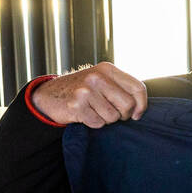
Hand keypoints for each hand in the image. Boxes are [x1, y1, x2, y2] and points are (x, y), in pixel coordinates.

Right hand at [30, 62, 148, 127]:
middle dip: (123, 115)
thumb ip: (122, 87)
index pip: (138, 87)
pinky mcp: (76, 105)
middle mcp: (97, 77)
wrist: (50, 96)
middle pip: (128, 105)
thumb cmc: (82, 90)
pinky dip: (94, 123)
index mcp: (107, 69)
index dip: (141, 105)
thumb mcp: (102, 80)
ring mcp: (85, 90)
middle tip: (111, 112)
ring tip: (94, 111)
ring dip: (106, 119)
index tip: (136, 114)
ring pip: (113, 117)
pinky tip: (85, 115)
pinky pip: (98, 123)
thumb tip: (141, 107)